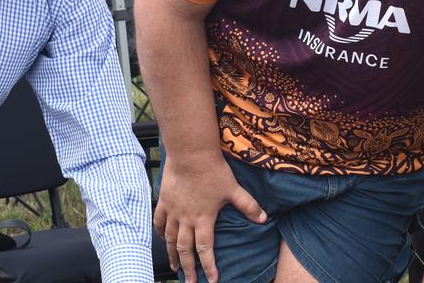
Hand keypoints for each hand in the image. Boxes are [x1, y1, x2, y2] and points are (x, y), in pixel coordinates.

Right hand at [153, 154, 265, 282]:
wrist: (190, 153)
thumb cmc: (213, 170)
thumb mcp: (233, 189)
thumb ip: (248, 205)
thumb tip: (264, 218)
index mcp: (204, 219)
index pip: (205, 249)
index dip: (209, 266)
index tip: (212, 280)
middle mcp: (186, 219)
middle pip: (185, 249)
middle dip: (188, 268)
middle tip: (189, 282)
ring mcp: (173, 210)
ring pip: (169, 238)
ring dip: (172, 254)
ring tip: (175, 267)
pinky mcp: (164, 200)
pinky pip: (159, 220)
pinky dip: (159, 232)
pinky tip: (161, 239)